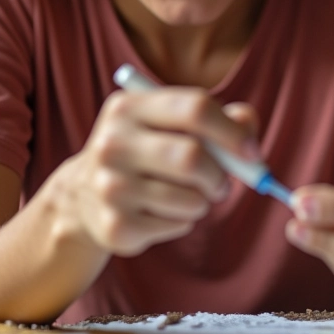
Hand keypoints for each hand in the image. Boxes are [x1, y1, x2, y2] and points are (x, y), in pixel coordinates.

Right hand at [50, 87, 259, 256]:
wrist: (82, 194)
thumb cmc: (145, 150)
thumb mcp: (170, 122)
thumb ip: (220, 119)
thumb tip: (249, 139)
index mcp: (129, 107)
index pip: (194, 107)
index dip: (232, 131)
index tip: (251, 153)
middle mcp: (112, 142)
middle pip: (193, 157)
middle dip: (219, 175)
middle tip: (221, 183)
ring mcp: (109, 186)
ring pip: (190, 198)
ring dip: (202, 200)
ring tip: (186, 195)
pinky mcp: (115, 227)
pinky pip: (177, 224)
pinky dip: (183, 220)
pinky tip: (161, 211)